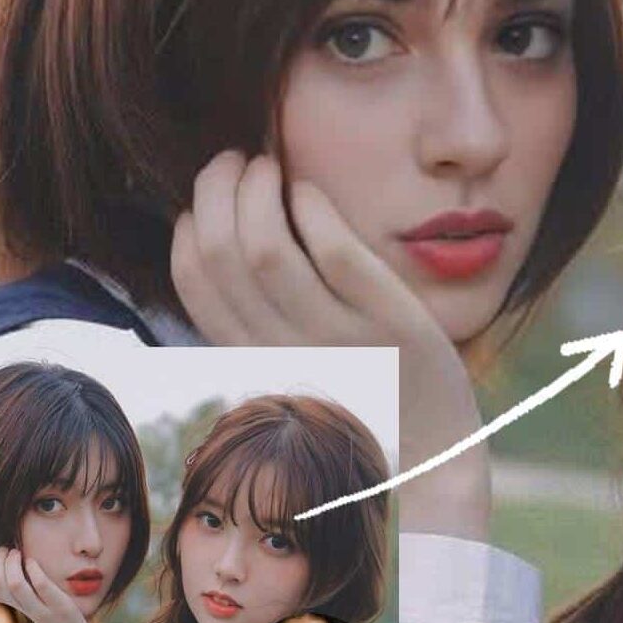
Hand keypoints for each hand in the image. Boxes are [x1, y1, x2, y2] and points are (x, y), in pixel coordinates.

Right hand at [0, 548, 99, 622]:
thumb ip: (10, 611)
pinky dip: (34, 570)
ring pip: (16, 584)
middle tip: (1, 550)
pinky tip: (31, 561)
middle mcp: (20, 619)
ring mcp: (41, 614)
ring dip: (12, 563)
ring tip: (14, 551)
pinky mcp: (61, 609)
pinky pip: (43, 586)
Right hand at [171, 150, 490, 537]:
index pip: (194, 282)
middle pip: (223, 254)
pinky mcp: (393, 324)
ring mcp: (340, 337)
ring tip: (267, 162)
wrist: (432, 463)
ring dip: (257, 189)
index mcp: (255, 361)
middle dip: (216, 190)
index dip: (190, 226)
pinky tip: (310, 190)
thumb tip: (231, 245)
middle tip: (234, 160)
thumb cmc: (362, 404)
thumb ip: (260, 323)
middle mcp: (287, 350)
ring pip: (268, 248)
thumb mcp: (294, 370)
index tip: (205, 198)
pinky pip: (338, 254)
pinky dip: (313, 208)